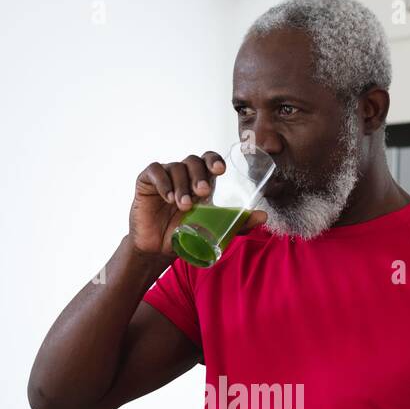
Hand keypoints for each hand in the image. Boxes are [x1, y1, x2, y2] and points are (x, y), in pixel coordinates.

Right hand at [130, 151, 266, 255]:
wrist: (157, 248)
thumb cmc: (184, 234)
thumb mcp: (213, 228)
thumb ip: (237, 223)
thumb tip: (263, 216)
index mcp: (200, 180)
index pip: (208, 160)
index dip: (214, 160)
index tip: (220, 170)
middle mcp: (184, 174)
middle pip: (193, 161)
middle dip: (200, 174)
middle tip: (203, 192)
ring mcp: (165, 176)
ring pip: (176, 167)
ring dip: (182, 185)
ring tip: (183, 205)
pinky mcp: (146, 181)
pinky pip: (155, 171)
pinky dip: (163, 183)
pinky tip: (168, 197)